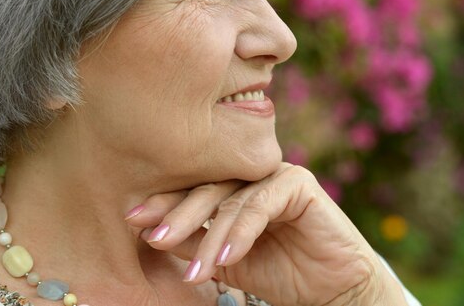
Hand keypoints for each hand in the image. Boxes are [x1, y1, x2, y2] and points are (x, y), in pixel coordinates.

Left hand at [125, 163, 407, 305]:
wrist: (333, 289)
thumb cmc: (280, 273)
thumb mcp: (227, 261)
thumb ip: (195, 243)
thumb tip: (151, 233)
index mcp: (232, 188)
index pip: (192, 189)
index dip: (163, 202)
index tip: (131, 219)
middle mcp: (250, 175)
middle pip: (206, 188)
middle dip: (178, 214)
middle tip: (154, 236)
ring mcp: (273, 175)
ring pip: (231, 199)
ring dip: (210, 237)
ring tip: (195, 271)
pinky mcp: (297, 182)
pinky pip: (260, 204)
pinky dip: (241, 232)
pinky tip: (227, 257)